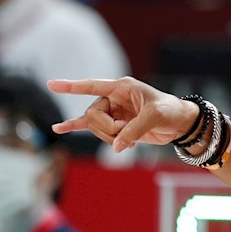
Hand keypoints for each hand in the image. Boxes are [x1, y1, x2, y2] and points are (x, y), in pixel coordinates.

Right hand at [47, 77, 198, 152]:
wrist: (179, 124)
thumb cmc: (170, 112)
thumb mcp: (155, 116)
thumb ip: (134, 130)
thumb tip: (116, 146)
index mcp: (123, 87)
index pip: (92, 85)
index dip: (72, 86)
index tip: (51, 84)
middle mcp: (114, 97)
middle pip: (93, 113)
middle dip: (106, 128)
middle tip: (125, 133)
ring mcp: (113, 112)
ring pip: (95, 126)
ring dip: (109, 136)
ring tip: (129, 139)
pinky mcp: (115, 125)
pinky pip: (91, 127)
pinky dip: (75, 127)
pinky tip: (59, 129)